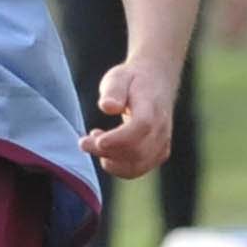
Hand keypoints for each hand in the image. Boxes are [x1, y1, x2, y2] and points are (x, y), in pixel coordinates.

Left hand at [80, 60, 176, 179]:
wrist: (156, 83)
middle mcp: (161, 128)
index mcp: (152, 107)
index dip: (119, 138)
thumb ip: (113, 90)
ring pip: (137, 165)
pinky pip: (137, 169)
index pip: (141, 127)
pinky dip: (118, 166)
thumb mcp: (119, 77)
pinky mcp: (158, 154)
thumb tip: (108, 107)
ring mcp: (162, 143)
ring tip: (93, 143)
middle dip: (106, 151)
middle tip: (83, 142)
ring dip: (110, 161)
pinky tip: (105, 149)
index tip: (96, 139)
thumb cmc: (132, 80)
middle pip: (137, 151)